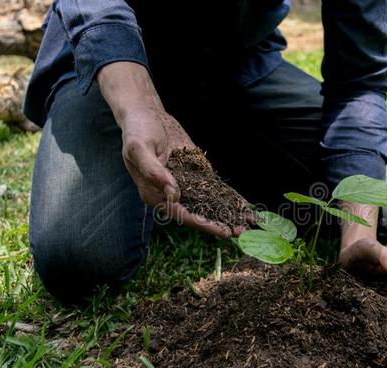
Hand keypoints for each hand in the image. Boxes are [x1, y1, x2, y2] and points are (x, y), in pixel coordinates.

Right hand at [97, 62, 236, 237]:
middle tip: (241, 232)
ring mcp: (185, 185)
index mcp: (154, 194)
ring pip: (209, 204)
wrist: (146, 114)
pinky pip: (214, 189)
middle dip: (220, 224)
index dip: (202, 223)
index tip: (221, 231)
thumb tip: (173, 194)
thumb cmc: (138, 131)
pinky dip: (229, 198)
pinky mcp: (196, 175)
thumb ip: (153, 171)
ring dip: (228, 214)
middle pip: (198, 214)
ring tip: (249, 223)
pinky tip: (245, 206)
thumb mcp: (139, 148)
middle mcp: (171, 194)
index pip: (181, 214)